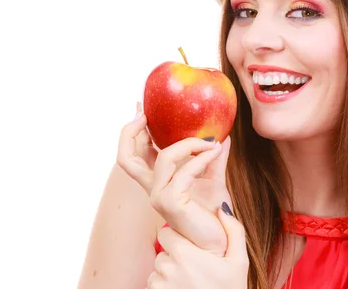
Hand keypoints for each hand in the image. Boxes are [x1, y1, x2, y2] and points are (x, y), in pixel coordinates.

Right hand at [117, 102, 232, 255]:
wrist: (218, 240)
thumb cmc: (212, 213)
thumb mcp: (212, 178)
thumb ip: (212, 157)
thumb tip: (222, 133)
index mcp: (158, 181)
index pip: (135, 153)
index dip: (134, 130)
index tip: (142, 107)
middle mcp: (152, 188)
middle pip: (125, 158)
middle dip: (131, 131)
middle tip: (148, 113)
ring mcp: (159, 196)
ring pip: (164, 157)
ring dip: (189, 142)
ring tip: (210, 141)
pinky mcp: (171, 202)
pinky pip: (185, 171)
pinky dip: (202, 157)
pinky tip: (216, 151)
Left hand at [147, 205, 248, 288]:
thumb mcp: (239, 262)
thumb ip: (234, 231)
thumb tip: (222, 207)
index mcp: (186, 254)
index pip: (167, 232)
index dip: (177, 238)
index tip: (190, 247)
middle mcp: (168, 268)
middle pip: (162, 251)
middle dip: (173, 256)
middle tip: (193, 268)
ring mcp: (160, 285)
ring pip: (157, 269)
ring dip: (168, 274)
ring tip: (189, 284)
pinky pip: (154, 285)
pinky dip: (164, 288)